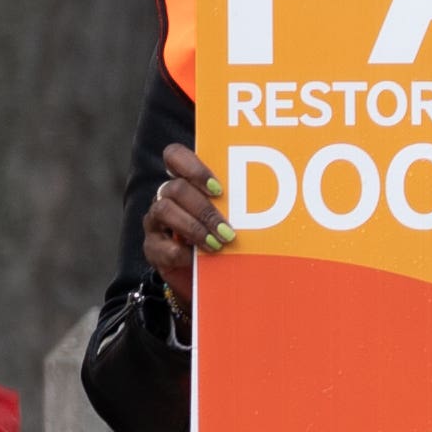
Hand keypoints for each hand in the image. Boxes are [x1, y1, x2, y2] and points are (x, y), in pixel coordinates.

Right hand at [141, 140, 224, 295]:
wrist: (202, 274)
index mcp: (185, 182)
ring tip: (218, 244)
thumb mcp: (231, 217)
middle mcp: (166, 197)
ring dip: (194, 227)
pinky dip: (182, 253)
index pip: (175, 156)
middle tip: (228, 230)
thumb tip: (278, 206)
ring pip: (164, 209)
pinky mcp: (152, 247)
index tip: (218, 188)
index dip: (193, 167)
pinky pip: (161, 245)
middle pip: (176, 188)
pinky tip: (197, 259)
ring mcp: (155, 221)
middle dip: (204, 209)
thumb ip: (239, 205)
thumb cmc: (221, 237)